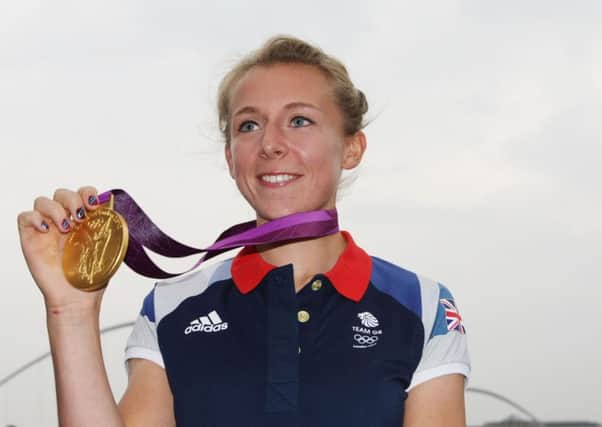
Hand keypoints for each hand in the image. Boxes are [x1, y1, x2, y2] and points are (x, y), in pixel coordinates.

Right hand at [17, 186, 105, 312]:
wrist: (77, 297)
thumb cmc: (92, 276)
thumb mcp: (111, 247)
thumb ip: (112, 225)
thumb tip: (112, 202)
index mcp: (84, 221)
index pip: (82, 194)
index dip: (87, 193)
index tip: (94, 205)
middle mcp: (64, 221)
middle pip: (61, 193)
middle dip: (72, 199)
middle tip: (81, 217)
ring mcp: (46, 229)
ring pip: (43, 201)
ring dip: (56, 209)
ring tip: (67, 227)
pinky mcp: (31, 238)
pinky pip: (24, 216)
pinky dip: (34, 218)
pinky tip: (47, 230)